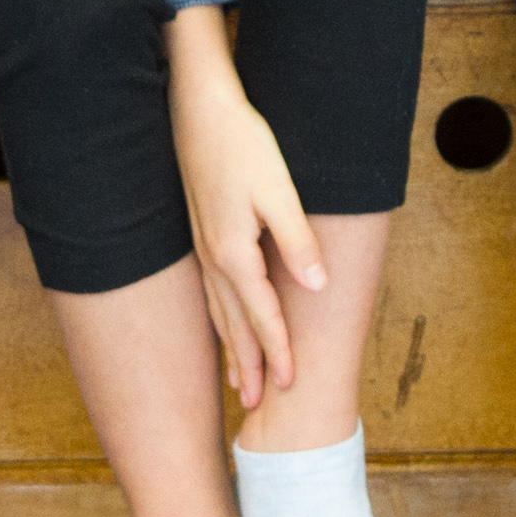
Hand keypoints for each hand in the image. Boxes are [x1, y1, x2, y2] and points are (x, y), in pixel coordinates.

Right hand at [168, 9, 323, 413]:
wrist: (198, 110)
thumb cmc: (243, 145)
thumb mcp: (279, 191)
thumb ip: (297, 240)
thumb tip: (317, 286)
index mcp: (235, 253)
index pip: (262, 317)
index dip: (279, 352)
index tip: (292, 386)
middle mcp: (214, 258)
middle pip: (234, 325)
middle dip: (249, 366)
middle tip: (258, 407)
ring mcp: (203, 248)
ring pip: (219, 312)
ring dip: (231, 349)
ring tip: (240, 381)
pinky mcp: (201, 234)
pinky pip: (211, 293)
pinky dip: (220, 321)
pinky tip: (223, 326)